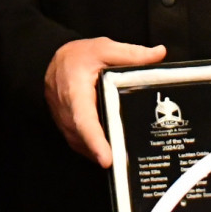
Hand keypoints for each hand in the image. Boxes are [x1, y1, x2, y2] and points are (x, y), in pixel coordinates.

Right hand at [44, 36, 166, 166]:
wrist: (50, 62)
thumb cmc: (76, 56)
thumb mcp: (104, 49)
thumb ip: (132, 54)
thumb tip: (160, 53)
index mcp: (76, 93)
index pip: (85, 121)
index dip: (96, 141)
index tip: (107, 159)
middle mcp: (68, 114)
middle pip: (87, 140)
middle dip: (108, 152)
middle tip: (129, 162)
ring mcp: (66, 126)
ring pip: (85, 147)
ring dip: (102, 152)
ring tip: (124, 157)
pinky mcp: (69, 131)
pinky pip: (83, 145)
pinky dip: (97, 149)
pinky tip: (114, 148)